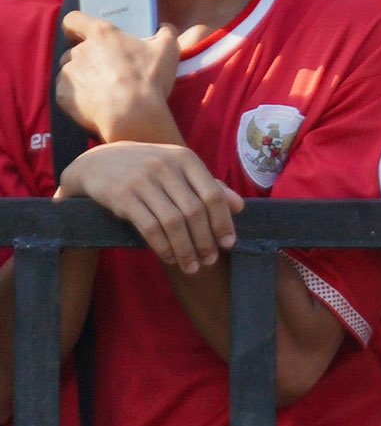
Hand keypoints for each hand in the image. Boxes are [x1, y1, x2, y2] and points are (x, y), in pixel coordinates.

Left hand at [57, 12, 178, 145]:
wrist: (131, 115)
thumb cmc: (148, 79)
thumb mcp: (168, 51)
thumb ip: (166, 33)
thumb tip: (163, 28)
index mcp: (102, 34)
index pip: (74, 19)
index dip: (77, 26)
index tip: (84, 34)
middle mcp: (80, 50)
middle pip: (75, 50)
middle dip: (88, 59)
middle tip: (109, 73)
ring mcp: (68, 72)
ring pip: (71, 72)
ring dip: (82, 78)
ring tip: (104, 92)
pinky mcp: (62, 94)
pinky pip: (67, 93)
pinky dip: (78, 97)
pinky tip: (96, 104)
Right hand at [58, 142, 237, 272]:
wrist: (97, 162)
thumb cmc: (147, 168)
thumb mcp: (178, 169)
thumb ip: (208, 186)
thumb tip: (239, 207)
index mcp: (185, 159)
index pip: (213, 195)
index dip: (223, 222)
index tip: (229, 244)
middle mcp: (165, 167)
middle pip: (195, 212)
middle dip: (205, 241)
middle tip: (210, 261)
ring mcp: (142, 181)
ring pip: (173, 222)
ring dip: (185, 249)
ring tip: (192, 266)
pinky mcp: (122, 196)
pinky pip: (150, 227)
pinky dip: (163, 246)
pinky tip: (169, 258)